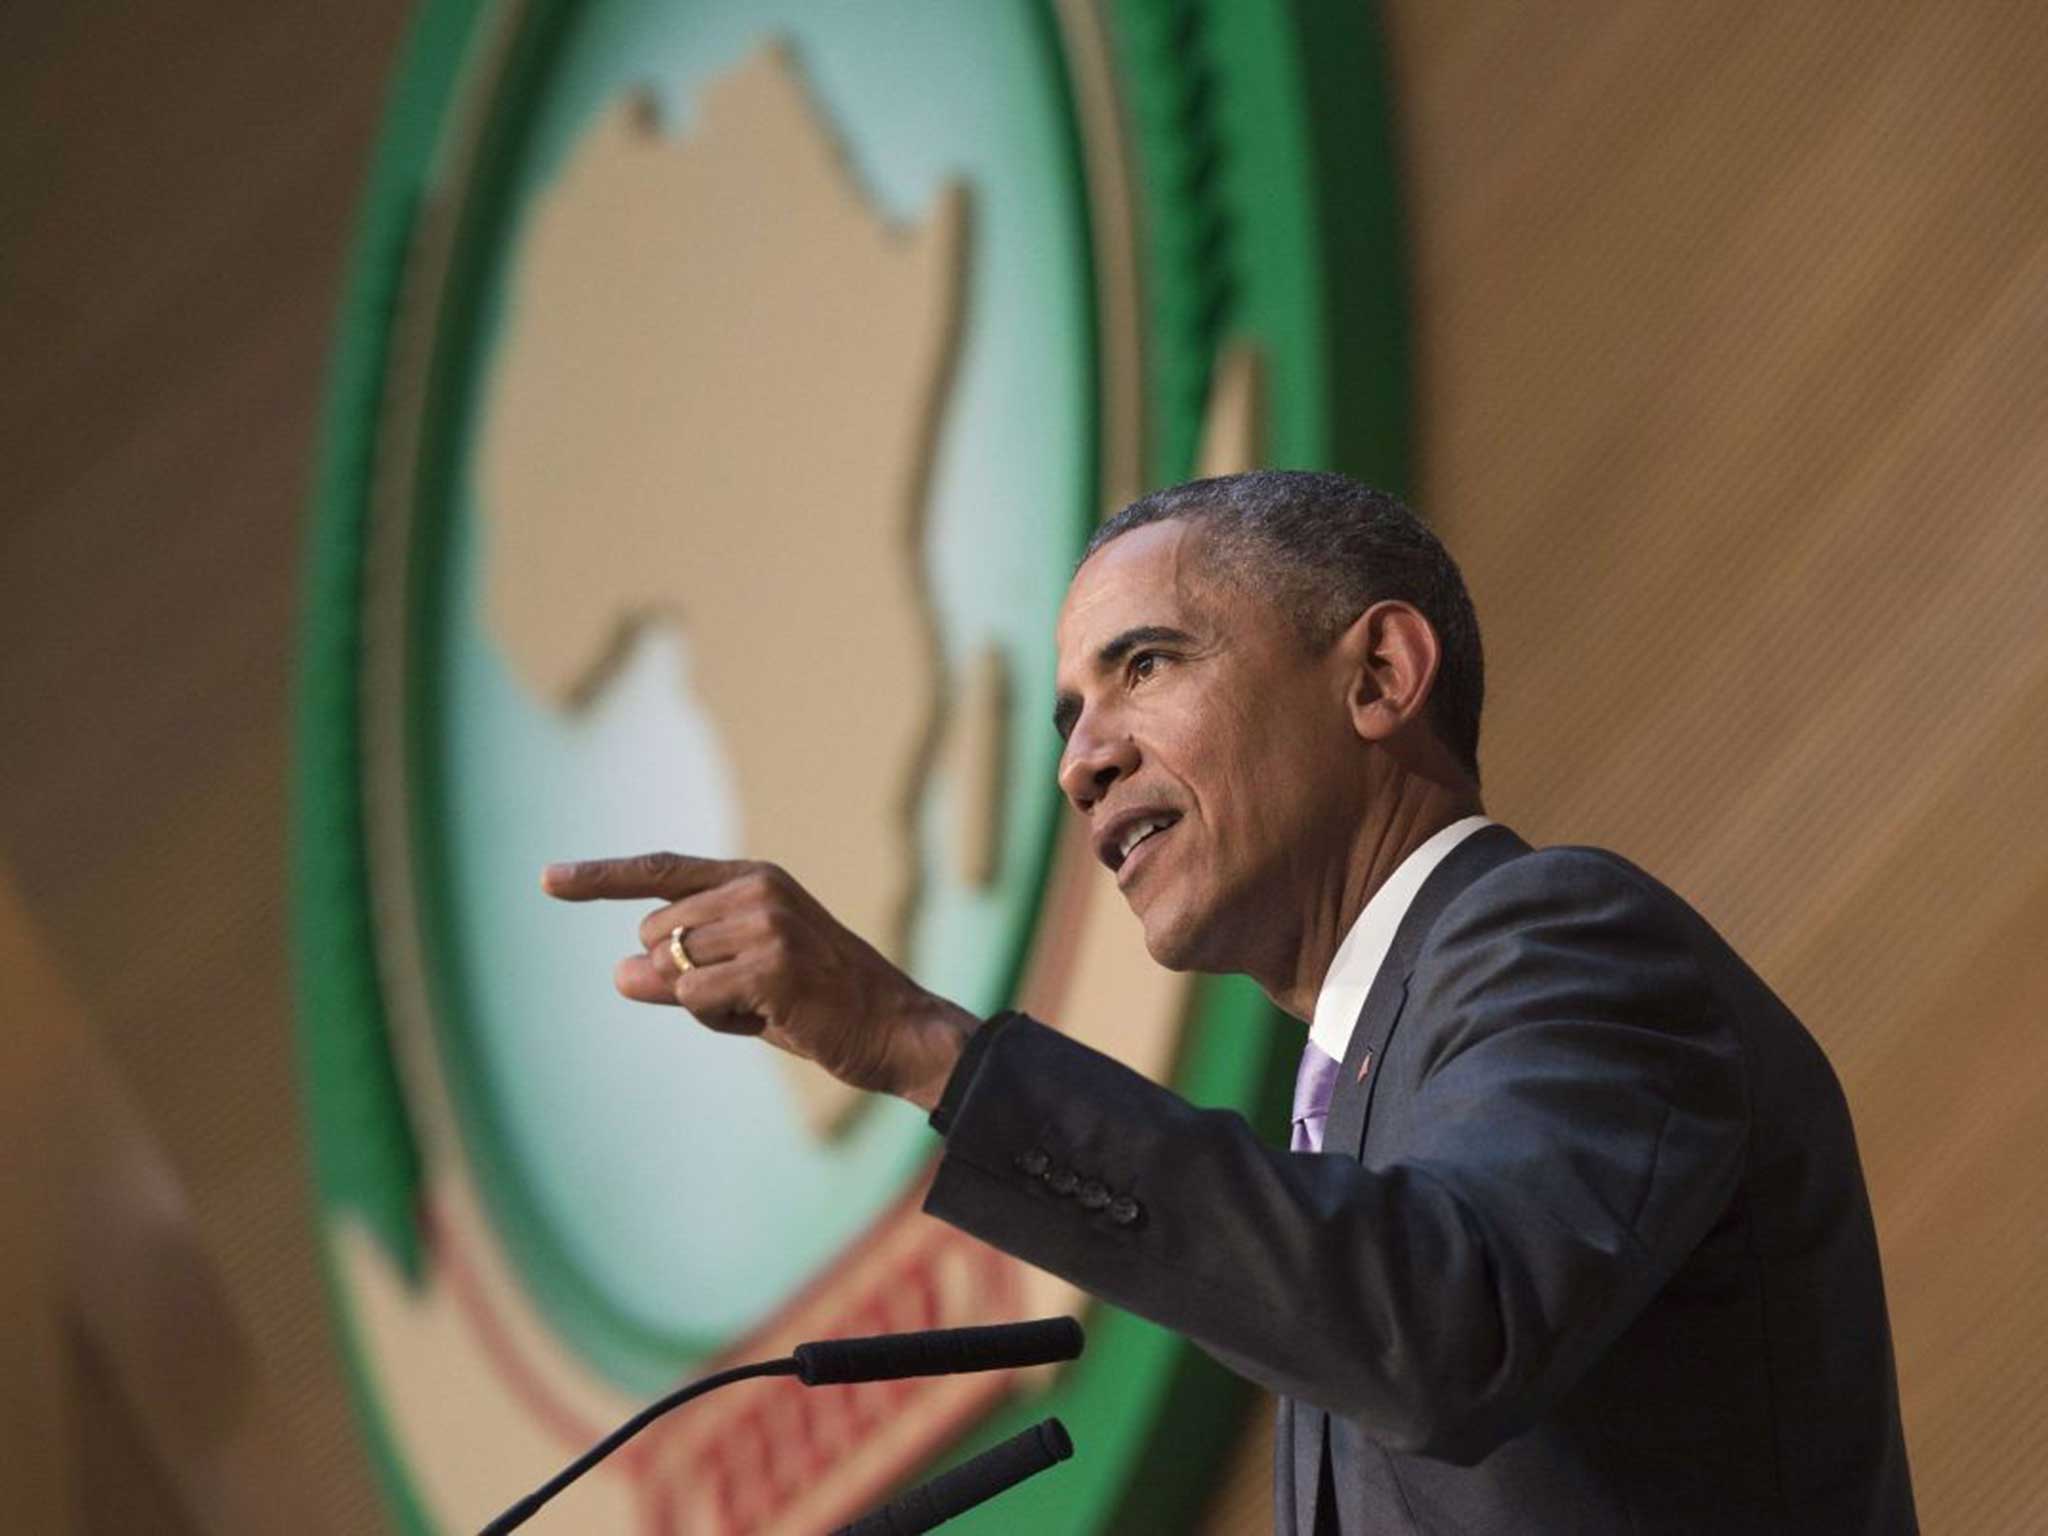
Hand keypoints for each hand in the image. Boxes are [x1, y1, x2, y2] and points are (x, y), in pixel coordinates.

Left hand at [541, 852, 977, 1111]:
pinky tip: (772, 1019)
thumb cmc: (819, 1007)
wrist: (896, 1029)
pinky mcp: (770, 964)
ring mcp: (765, 923)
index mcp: (754, 879)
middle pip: (655, 934)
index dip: (599, 877)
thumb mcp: (741, 985)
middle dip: (681, 977)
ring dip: (704, 1005)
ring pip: (672, 971)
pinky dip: (720, 1021)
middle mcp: (758, 889)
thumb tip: (618, 974)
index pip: (660, 871)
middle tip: (749, 996)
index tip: (546, 879)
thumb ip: (679, 974)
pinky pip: (693, 999)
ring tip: (765, 1008)